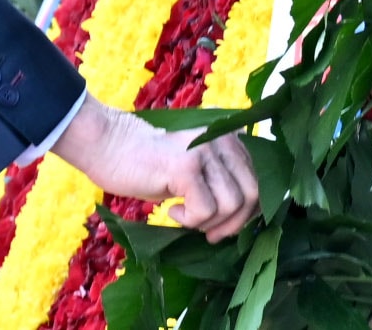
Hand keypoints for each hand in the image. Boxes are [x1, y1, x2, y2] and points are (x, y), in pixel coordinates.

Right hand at [49, 96, 259, 241]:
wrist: (110, 148)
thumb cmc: (152, 166)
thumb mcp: (198, 171)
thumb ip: (224, 180)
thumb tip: (250, 218)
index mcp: (230, 138)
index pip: (260, 183)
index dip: (246, 214)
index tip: (222, 227)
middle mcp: (223, 138)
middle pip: (253, 195)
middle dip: (233, 224)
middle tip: (208, 232)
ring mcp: (205, 150)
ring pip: (232, 205)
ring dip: (208, 223)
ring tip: (184, 215)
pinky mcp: (186, 166)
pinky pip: (205, 210)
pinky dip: (190, 221)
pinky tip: (171, 211)